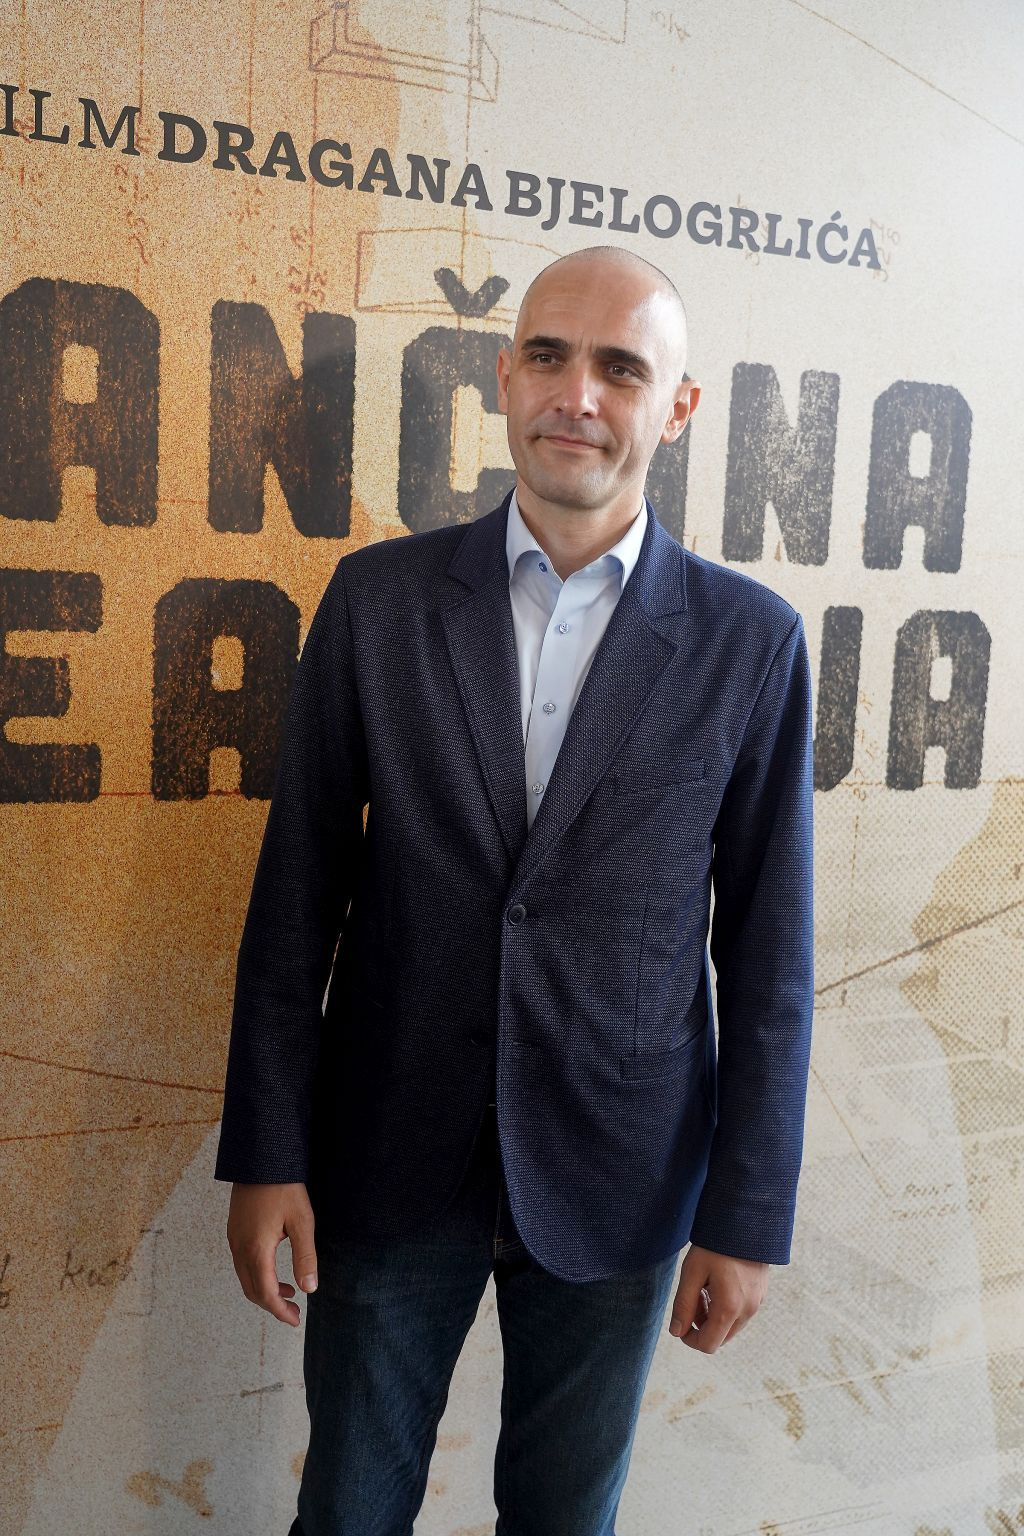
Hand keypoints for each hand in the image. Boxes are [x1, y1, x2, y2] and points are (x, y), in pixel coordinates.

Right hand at [226, 1181, 318, 1326]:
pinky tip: (274, 1270)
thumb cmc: (284, 1187)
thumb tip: (309, 1289)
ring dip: (264, 1291)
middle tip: (294, 1313)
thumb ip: (305, 1257)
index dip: (280, 1311)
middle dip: (272, 1306)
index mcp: (256, 1250)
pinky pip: (242, 1264)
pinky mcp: (234, 1231)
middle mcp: (240, 1248)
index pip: (265, 1293)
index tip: (295, 1320)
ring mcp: (234, 1239)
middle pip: (252, 1290)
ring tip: (289, 1293)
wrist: (260, 1158)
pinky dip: (257, 1276)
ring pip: (245, 1278)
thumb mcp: (302, 1222)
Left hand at [667, 1243, 768, 1352]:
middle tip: (693, 1297)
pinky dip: (727, 1308)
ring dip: (714, 1316)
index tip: (680, 1322)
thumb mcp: (692, 1272)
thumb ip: (683, 1305)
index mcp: (730, 1308)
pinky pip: (742, 1313)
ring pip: (731, 1326)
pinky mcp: (761, 1294)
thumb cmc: (716, 1245)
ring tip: (704, 1287)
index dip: (690, 1339)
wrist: (745, 1220)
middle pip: (721, 1338)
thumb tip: (676, 1332)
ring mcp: (758, 1303)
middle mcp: (748, 1311)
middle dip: (702, 1326)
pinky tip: (718, 1283)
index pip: (709, 1345)